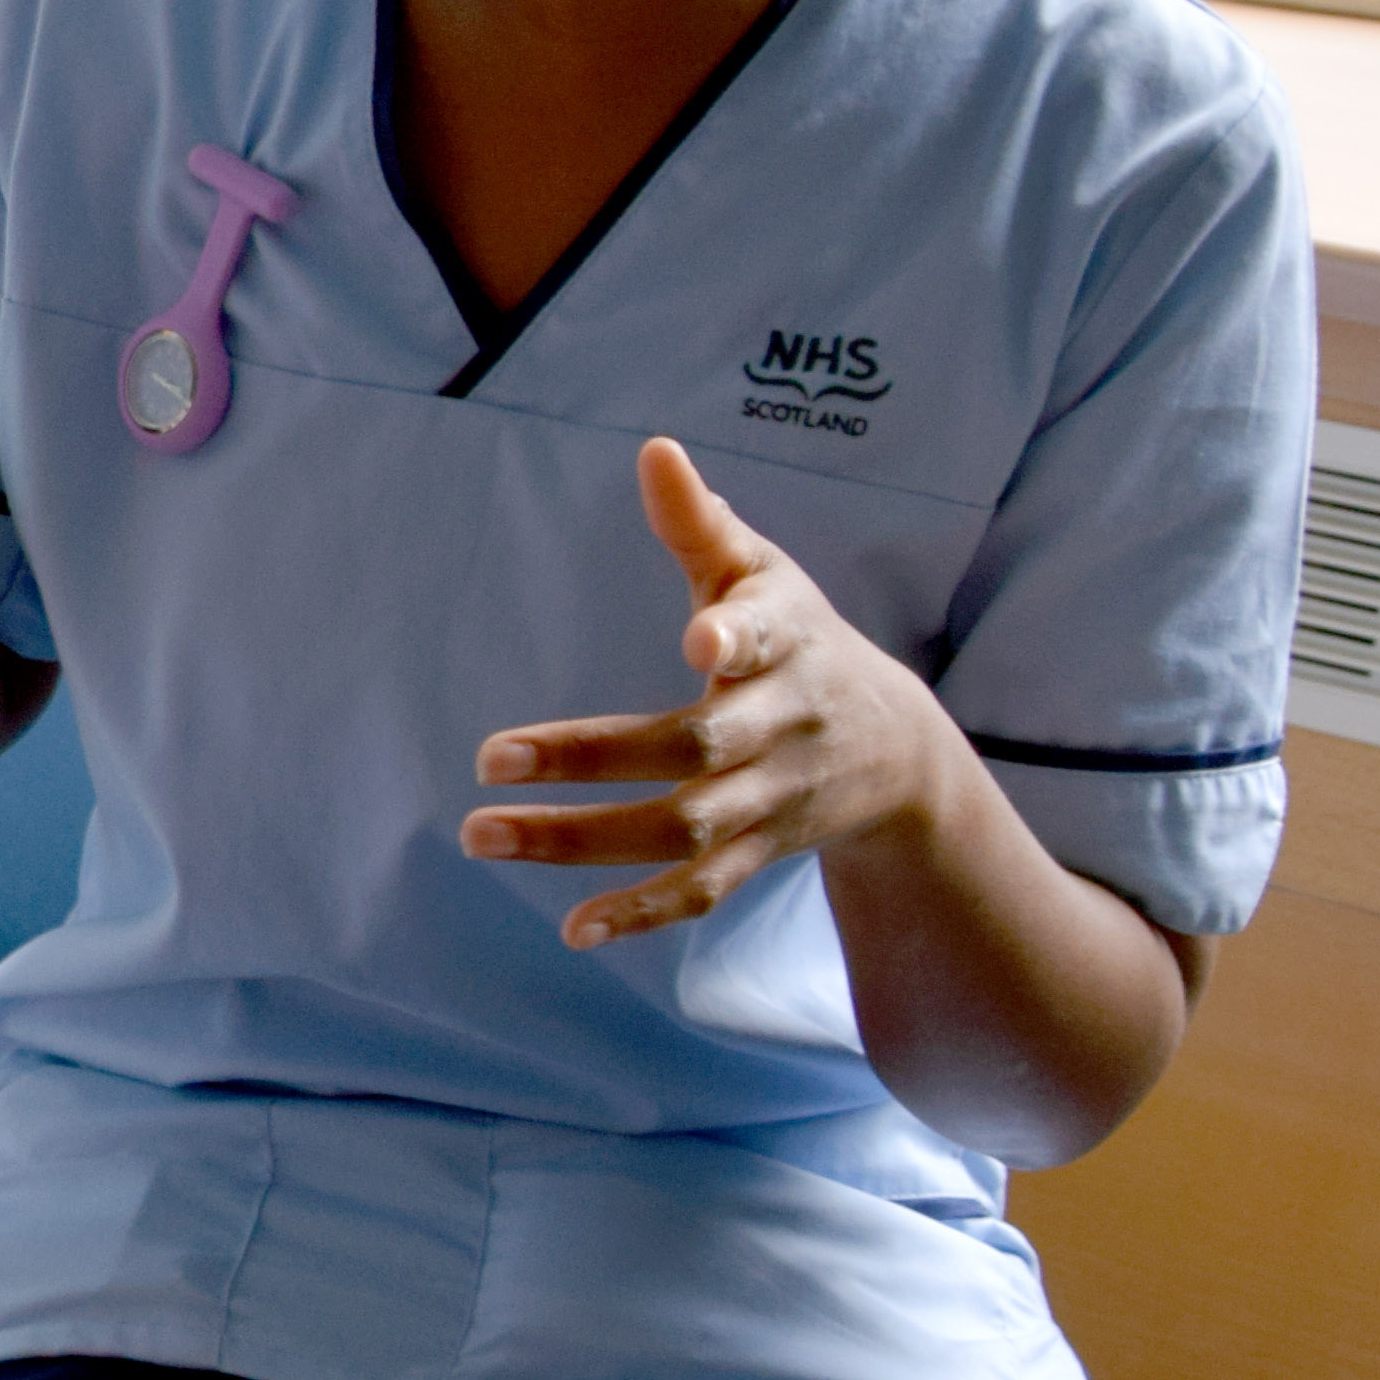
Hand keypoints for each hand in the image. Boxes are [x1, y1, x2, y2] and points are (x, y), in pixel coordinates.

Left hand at [460, 438, 960, 948]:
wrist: (898, 751)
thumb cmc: (801, 639)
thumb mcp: (765, 574)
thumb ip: (701, 523)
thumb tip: (654, 450)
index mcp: (784, 643)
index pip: (762, 639)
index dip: (736, 637)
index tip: (701, 638)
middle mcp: (779, 727)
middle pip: (691, 748)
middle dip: (592, 756)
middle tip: (486, 757)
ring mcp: (769, 800)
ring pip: (680, 828)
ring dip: (580, 839)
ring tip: (482, 834)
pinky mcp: (759, 853)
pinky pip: (702, 889)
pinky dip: (642, 913)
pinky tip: (574, 928)